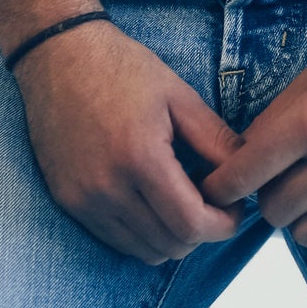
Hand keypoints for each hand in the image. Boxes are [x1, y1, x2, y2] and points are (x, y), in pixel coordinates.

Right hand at [12, 21, 247, 263]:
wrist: (59, 57)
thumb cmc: (122, 68)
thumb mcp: (177, 95)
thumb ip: (215, 139)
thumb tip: (248, 172)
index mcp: (140, 158)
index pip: (191, 224)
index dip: (223, 225)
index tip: (234, 208)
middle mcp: (108, 188)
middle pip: (169, 245)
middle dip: (202, 232)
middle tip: (212, 202)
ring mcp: (84, 200)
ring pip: (143, 251)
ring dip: (172, 236)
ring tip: (182, 200)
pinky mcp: (68, 202)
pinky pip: (115, 240)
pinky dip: (142, 233)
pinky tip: (152, 201)